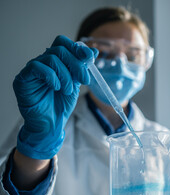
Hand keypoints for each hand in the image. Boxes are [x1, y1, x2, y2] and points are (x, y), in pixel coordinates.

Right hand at [13, 35, 97, 158]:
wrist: (51, 125)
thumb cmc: (61, 105)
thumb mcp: (75, 83)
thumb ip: (81, 68)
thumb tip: (94, 51)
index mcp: (55, 62)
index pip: (62, 43)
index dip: (76, 48)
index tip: (90, 57)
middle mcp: (42, 63)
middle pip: (59, 50)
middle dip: (76, 64)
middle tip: (85, 79)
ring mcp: (32, 70)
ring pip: (51, 58)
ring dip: (65, 75)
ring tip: (69, 90)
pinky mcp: (23, 79)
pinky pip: (37, 67)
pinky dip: (51, 76)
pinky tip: (57, 88)